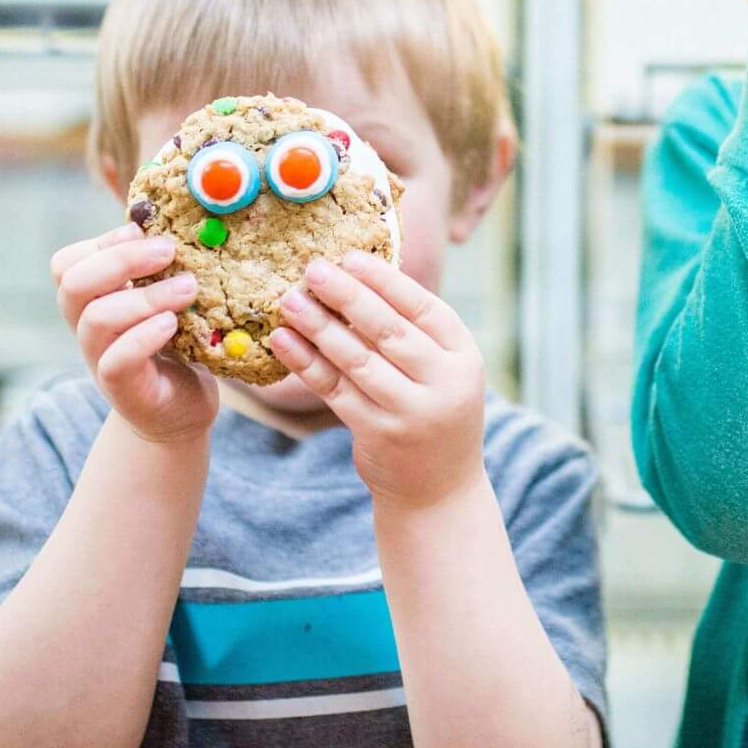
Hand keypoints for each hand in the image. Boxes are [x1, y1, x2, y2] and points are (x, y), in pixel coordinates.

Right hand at [51, 224, 217, 443]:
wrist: (182, 409)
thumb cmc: (176, 345)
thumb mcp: (166, 299)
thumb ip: (159, 269)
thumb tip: (177, 222)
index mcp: (92, 301)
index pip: (66, 265)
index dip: (100, 243)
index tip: (140, 230)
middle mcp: (87, 329)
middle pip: (74, 285)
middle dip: (120, 260)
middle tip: (169, 251)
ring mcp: (100, 360)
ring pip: (97, 319)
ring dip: (145, 296)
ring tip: (189, 288)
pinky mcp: (123, 390)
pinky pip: (117, 360)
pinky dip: (145, 336)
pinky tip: (173, 323)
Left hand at [268, 253, 487, 510]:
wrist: (438, 490)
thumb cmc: (433, 413)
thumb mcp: (441, 372)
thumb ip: (414, 334)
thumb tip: (358, 278)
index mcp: (464, 356)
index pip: (423, 307)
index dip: (384, 280)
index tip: (349, 257)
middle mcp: (443, 382)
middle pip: (387, 329)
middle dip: (346, 295)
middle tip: (312, 269)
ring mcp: (412, 411)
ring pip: (357, 358)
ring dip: (318, 325)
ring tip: (289, 299)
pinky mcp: (379, 434)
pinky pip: (335, 390)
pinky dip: (306, 362)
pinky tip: (284, 340)